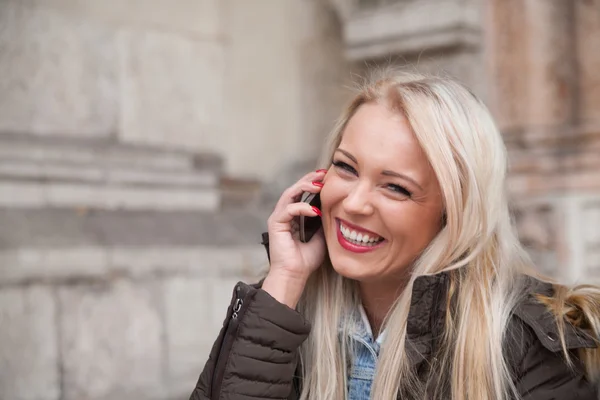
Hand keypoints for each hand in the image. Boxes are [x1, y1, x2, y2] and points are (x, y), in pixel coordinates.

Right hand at [262, 169, 326, 306]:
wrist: (295, 275)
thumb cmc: (306, 260)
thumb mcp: (321, 236)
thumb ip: (323, 221)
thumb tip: (334, 208)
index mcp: (294, 216)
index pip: (302, 193)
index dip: (313, 183)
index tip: (327, 177)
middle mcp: (284, 214)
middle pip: (295, 188)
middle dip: (309, 179)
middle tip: (323, 174)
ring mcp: (278, 218)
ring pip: (289, 194)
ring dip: (304, 187)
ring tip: (319, 185)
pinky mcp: (275, 224)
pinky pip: (288, 209)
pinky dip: (302, 207)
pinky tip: (315, 211)